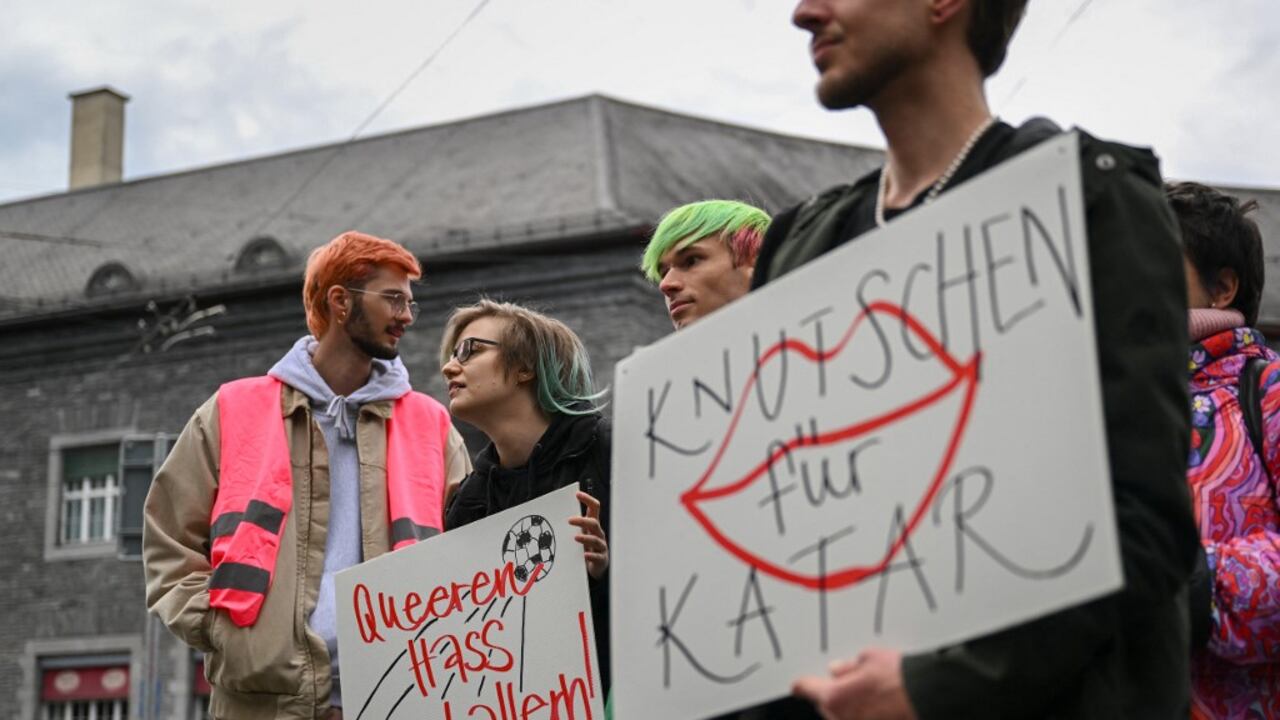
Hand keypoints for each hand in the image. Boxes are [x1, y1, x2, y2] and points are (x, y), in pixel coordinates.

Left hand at [569, 491, 607, 578]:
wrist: (594, 568)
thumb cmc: (584, 548)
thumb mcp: (579, 534)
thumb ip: (572, 525)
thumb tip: (554, 514)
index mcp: (593, 525)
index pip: (594, 507)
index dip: (587, 499)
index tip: (577, 494)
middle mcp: (598, 533)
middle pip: (594, 522)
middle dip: (582, 520)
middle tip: (569, 521)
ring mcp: (601, 546)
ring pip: (595, 539)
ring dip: (585, 538)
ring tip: (575, 538)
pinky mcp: (601, 559)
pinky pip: (597, 556)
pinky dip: (591, 555)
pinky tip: (585, 555)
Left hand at [792, 648, 916, 719]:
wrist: (929, 697)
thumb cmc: (900, 678)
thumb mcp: (869, 658)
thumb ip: (848, 666)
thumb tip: (837, 670)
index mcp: (834, 697)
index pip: (807, 689)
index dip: (803, 685)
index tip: (797, 685)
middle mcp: (842, 718)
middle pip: (827, 706)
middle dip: (833, 695)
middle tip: (850, 682)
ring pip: (844, 716)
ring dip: (850, 707)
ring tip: (871, 693)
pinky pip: (861, 719)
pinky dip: (865, 714)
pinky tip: (880, 704)